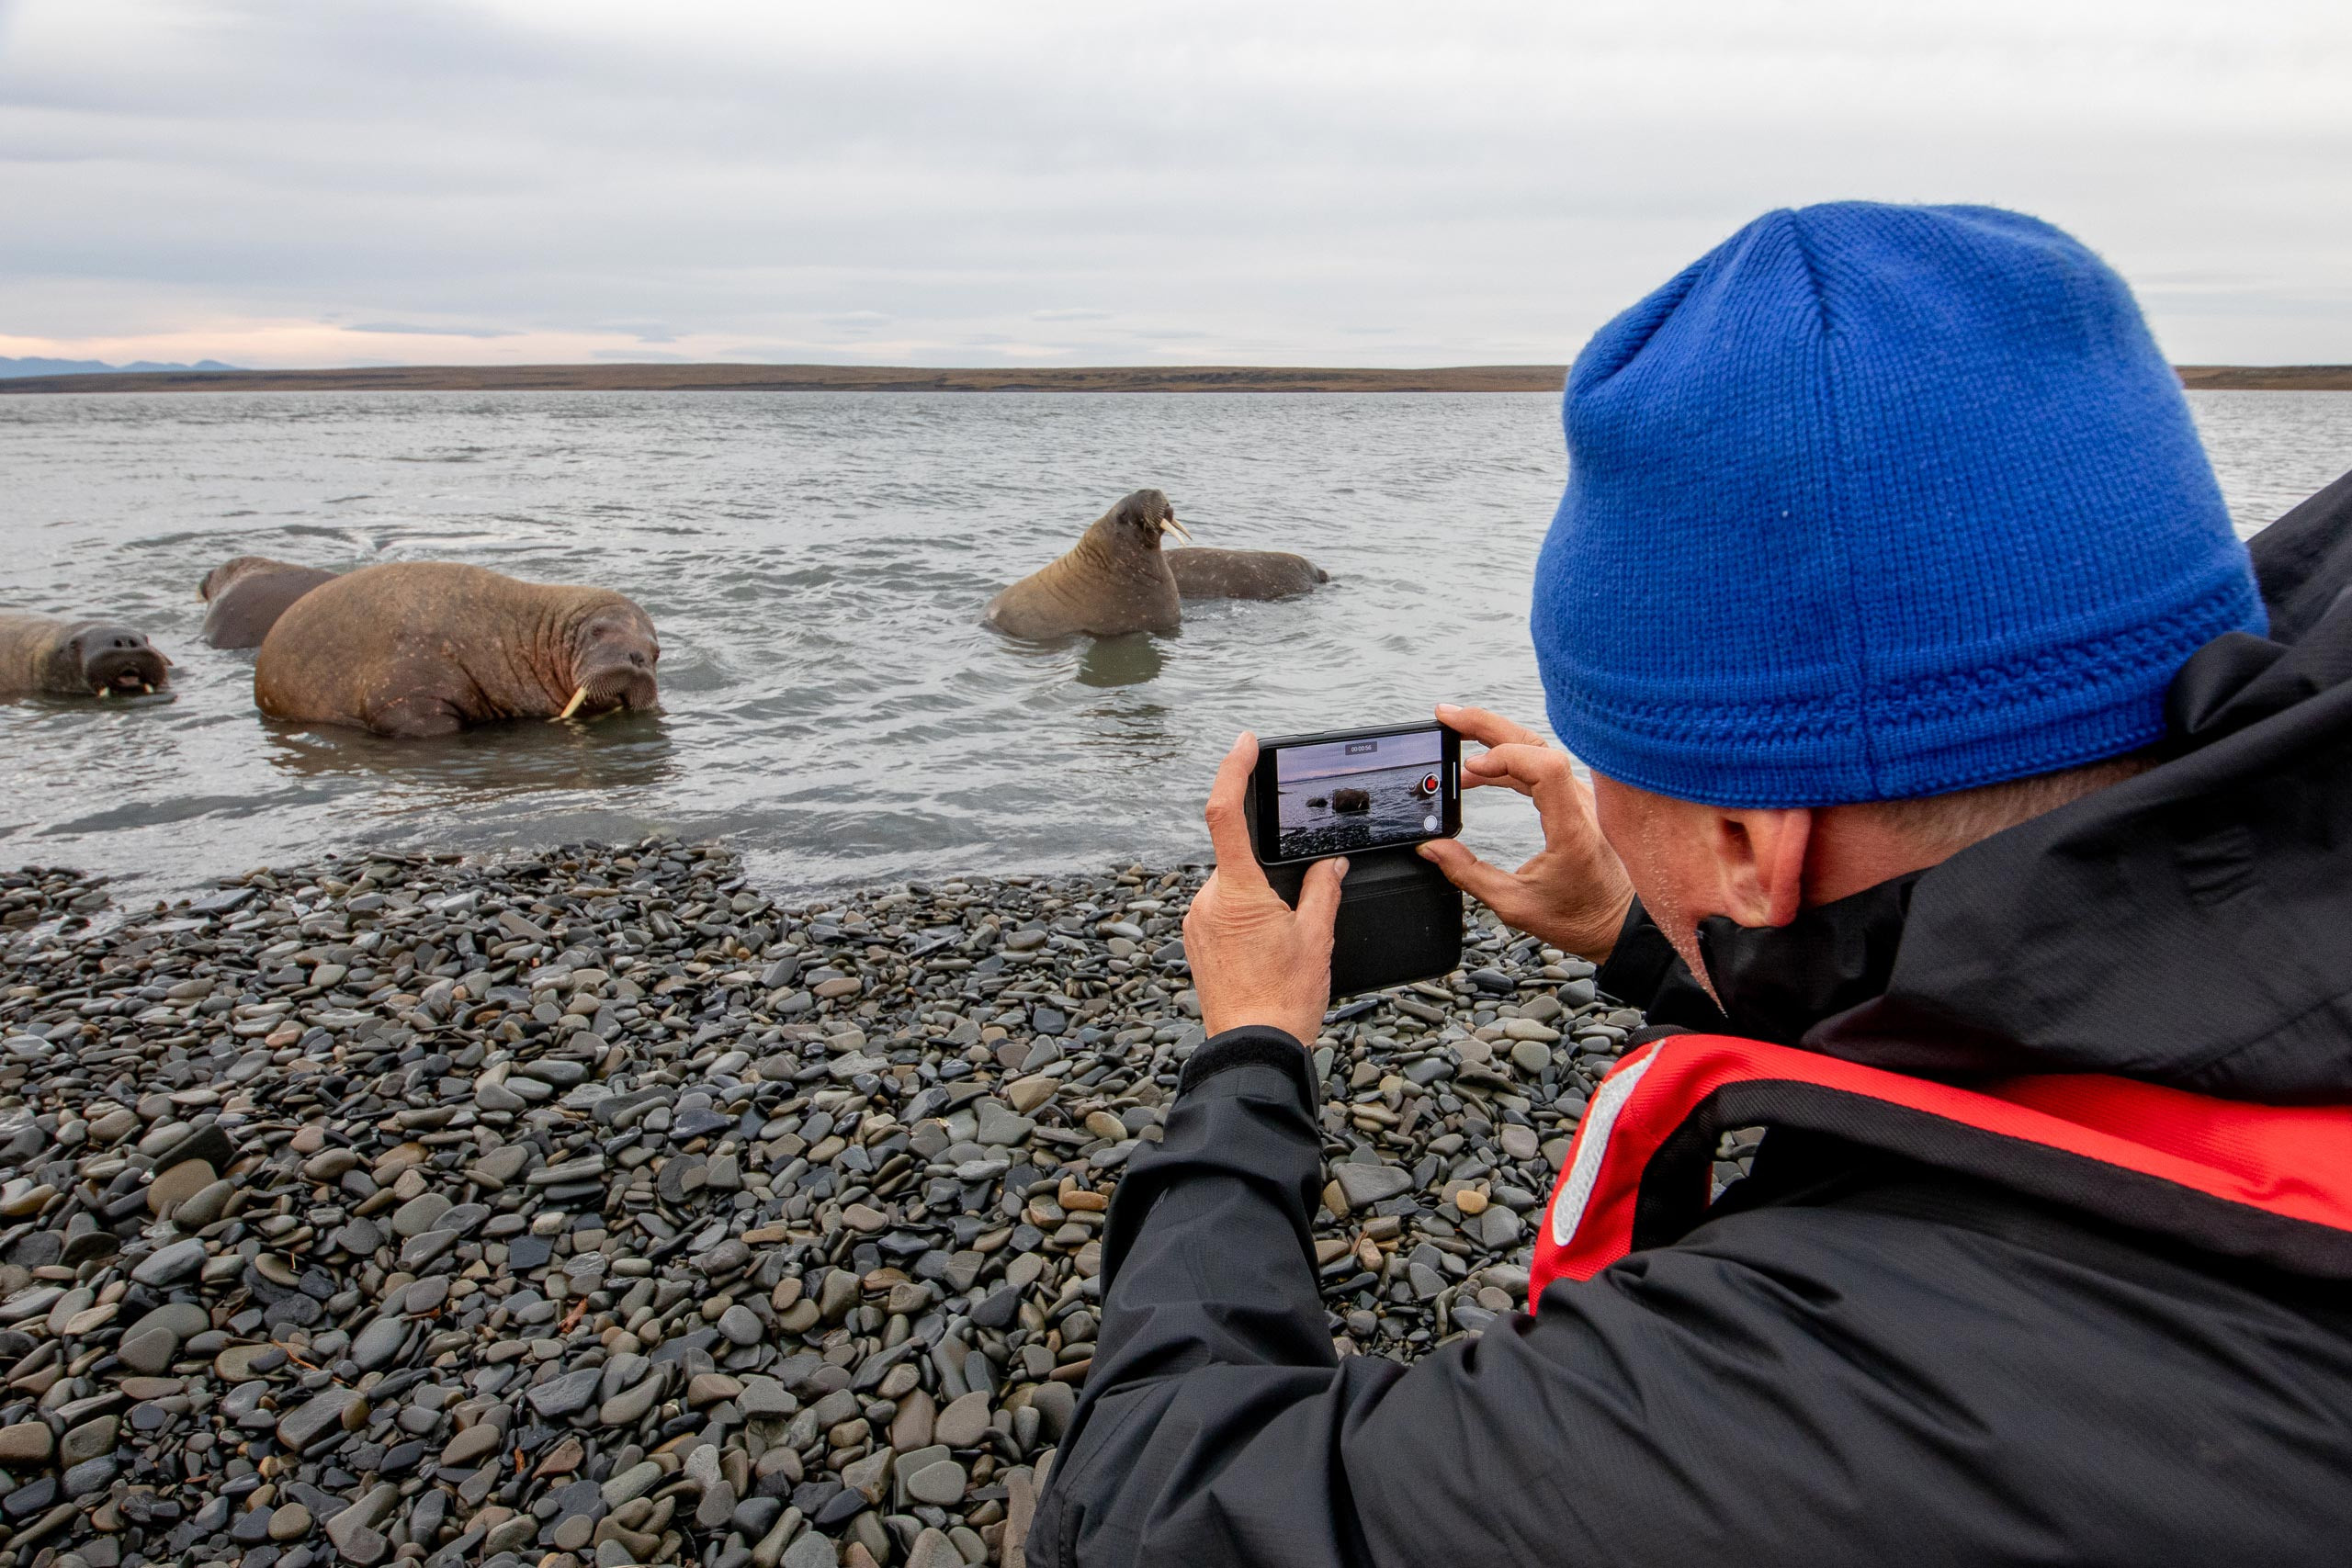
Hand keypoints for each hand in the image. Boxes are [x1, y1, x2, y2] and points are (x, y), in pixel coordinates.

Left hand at [1183, 732, 1349, 1046]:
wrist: (1252, 1050)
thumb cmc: (1284, 1000)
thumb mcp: (1316, 937)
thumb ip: (1323, 890)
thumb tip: (1329, 864)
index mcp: (1237, 891)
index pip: (1225, 814)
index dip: (1233, 770)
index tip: (1245, 744)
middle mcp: (1207, 900)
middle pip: (1239, 860)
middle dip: (1269, 875)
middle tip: (1295, 917)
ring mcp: (1197, 922)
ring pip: (1232, 889)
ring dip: (1259, 902)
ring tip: (1282, 948)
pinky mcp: (1196, 942)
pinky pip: (1222, 913)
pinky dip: (1247, 920)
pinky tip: (1266, 954)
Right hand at [1418, 703, 1635, 961]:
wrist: (1619, 924)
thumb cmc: (1579, 917)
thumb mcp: (1515, 905)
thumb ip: (1468, 874)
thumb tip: (1431, 848)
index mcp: (1571, 828)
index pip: (1544, 766)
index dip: (1504, 757)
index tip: (1469, 769)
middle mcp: (1580, 804)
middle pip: (1534, 743)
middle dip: (1486, 726)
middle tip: (1446, 717)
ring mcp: (1579, 798)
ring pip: (1536, 749)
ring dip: (1493, 738)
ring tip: (1453, 735)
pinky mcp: (1573, 800)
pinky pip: (1539, 767)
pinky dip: (1505, 762)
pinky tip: (1477, 772)